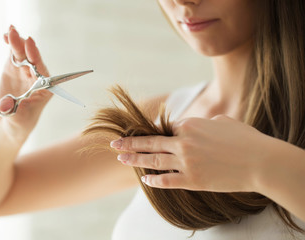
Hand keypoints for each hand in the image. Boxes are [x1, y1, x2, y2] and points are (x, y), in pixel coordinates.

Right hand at [0, 25, 51, 141]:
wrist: (8, 124)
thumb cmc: (18, 124)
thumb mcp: (16, 121)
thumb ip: (11, 112)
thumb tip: (4, 104)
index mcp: (45, 89)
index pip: (43, 72)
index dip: (37, 58)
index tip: (31, 46)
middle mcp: (38, 78)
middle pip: (33, 60)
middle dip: (27, 48)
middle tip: (18, 35)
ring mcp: (26, 72)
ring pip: (24, 54)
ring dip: (18, 42)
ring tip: (11, 31)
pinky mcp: (14, 69)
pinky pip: (14, 54)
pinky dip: (11, 44)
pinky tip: (6, 35)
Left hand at [110, 115, 271, 192]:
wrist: (261, 161)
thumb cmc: (245, 139)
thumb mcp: (223, 122)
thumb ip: (205, 122)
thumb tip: (195, 125)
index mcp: (190, 124)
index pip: (166, 129)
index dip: (156, 133)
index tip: (145, 136)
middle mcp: (183, 142)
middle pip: (150, 143)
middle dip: (130, 143)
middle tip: (114, 144)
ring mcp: (186, 162)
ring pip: (153, 160)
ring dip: (134, 160)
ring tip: (120, 158)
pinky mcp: (192, 180)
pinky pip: (167, 180)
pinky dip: (154, 180)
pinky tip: (145, 180)